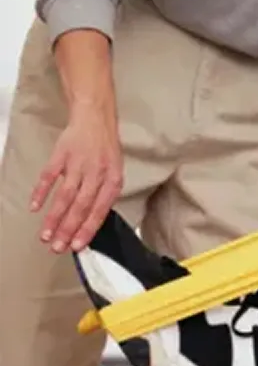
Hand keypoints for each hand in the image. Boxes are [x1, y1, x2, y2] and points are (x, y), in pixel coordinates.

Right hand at [32, 103, 122, 252]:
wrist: (95, 118)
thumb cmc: (105, 149)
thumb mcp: (114, 172)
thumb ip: (104, 195)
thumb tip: (91, 222)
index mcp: (113, 180)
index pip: (100, 210)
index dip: (88, 229)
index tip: (77, 246)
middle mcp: (96, 173)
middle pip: (81, 206)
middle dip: (68, 230)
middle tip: (57, 247)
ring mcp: (78, 164)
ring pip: (65, 196)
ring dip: (54, 218)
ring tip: (46, 235)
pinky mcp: (61, 155)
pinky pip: (49, 177)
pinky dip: (41, 192)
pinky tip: (35, 207)